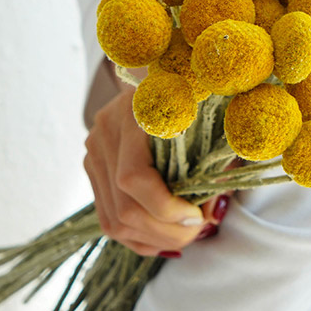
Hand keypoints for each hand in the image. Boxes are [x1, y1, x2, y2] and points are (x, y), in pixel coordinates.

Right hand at [84, 85, 229, 256]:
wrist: (164, 70)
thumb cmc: (196, 95)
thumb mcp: (213, 123)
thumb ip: (216, 166)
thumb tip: (213, 215)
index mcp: (133, 113)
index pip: (133, 178)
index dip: (166, 209)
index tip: (198, 217)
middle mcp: (105, 132)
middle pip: (124, 207)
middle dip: (166, 231)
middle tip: (199, 231)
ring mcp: (94, 151)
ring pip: (113, 220)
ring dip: (154, 239)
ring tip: (187, 237)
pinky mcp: (94, 167)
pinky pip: (109, 217)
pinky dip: (139, 236)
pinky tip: (166, 239)